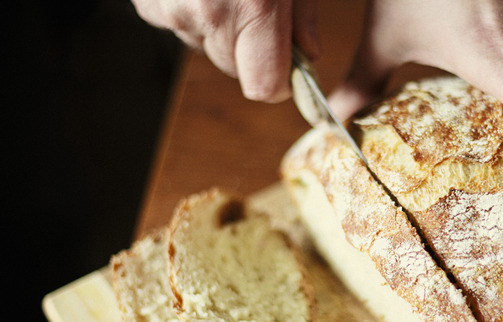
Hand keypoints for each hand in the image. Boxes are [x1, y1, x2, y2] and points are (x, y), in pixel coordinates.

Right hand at [130, 0, 319, 101]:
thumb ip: (302, 14)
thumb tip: (308, 55)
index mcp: (254, 5)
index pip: (265, 87)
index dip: (280, 82)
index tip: (287, 68)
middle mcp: (210, 13)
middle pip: (235, 68)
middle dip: (249, 48)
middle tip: (254, 7)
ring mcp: (173, 10)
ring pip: (205, 46)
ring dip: (218, 29)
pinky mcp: (148, 5)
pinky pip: (178, 26)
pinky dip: (189, 12)